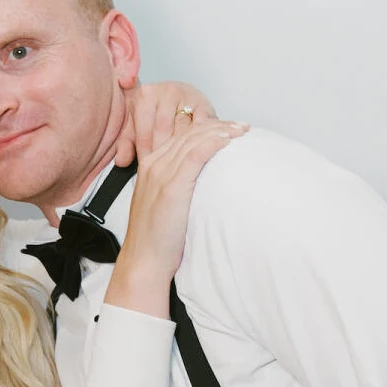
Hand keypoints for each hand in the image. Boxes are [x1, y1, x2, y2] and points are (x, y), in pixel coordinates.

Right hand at [104, 117, 247, 317]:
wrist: (144, 260)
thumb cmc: (157, 238)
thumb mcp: (165, 204)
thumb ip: (178, 187)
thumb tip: (204, 182)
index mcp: (151, 166)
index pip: (182, 136)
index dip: (208, 128)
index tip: (230, 128)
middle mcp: (154, 165)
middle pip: (189, 134)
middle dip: (219, 126)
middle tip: (243, 126)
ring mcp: (161, 174)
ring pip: (193, 140)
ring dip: (221, 131)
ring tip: (242, 130)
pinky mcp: (171, 187)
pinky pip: (194, 156)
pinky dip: (212, 144)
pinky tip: (227, 141)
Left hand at [115, 82, 218, 165]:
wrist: (183, 101)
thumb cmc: (157, 115)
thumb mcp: (136, 128)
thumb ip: (125, 144)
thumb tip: (121, 160)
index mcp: (145, 94)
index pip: (143, 129)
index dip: (144, 151)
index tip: (146, 165)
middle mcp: (165, 90)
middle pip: (162, 129)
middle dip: (161, 152)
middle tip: (162, 169)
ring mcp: (186, 95)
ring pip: (181, 129)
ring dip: (179, 149)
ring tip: (177, 164)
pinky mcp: (204, 103)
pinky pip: (200, 127)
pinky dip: (197, 141)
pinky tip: (193, 152)